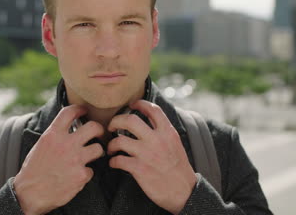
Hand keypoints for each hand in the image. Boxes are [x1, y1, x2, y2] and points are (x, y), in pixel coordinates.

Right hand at [14, 105, 104, 214]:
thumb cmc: (34, 169)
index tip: (84, 110)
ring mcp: (75, 160)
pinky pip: (92, 170)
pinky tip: (77, 175)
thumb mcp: (41, 145)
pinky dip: (86, 173)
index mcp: (53, 135)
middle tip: (97, 133)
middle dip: (98, 129)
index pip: (70, 112)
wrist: (29, 193)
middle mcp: (66, 144)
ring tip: (90, 155)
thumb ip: (55, 134)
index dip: (80, 109)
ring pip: (98, 148)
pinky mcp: (81, 175)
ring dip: (96, 151)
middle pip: (93, 127)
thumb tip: (68, 125)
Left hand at [107, 100, 196, 214]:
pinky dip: (113, 161)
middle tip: (111, 126)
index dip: (140, 103)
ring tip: (111, 148)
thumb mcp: (175, 144)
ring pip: (119, 140)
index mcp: (167, 132)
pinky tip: (114, 163)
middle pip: (130, 120)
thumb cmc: (179, 169)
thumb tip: (151, 120)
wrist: (184, 192)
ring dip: (111, 144)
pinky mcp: (140, 169)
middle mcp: (157, 140)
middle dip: (116, 121)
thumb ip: (163, 131)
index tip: (131, 105)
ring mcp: (147, 154)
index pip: (153, 109)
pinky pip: (118, 160)